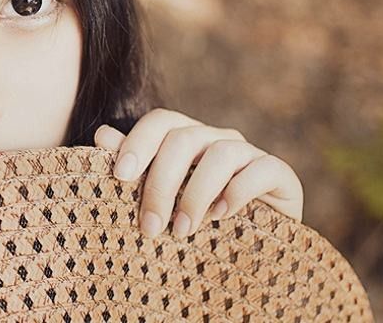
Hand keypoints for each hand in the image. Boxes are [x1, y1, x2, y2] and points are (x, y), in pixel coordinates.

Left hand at [94, 108, 302, 238]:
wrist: (250, 260)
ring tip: (182, 231)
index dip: (138, 143)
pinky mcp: (280, 173)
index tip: (120, 177)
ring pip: (220, 153)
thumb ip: (134, 169)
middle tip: (149, 226)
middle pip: (184, 139)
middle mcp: (217, 139)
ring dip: (196, 194)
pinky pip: (260, 168)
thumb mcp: (161, 202)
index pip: (160, 122)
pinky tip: (220, 218)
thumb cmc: (194, 229)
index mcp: (186, 139)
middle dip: (161, 183)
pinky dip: (237, 192)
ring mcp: (250, 154)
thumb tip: (102, 135)